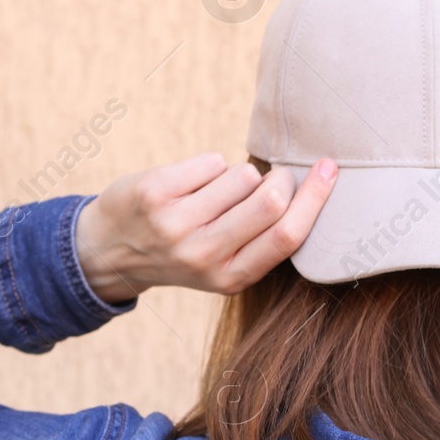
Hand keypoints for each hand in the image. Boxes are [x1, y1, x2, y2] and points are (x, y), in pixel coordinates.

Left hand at [75, 153, 337, 302]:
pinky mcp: (156, 194)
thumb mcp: (222, 267)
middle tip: (274, 177)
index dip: (315, 198)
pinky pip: (212, 161)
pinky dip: (210, 165)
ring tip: (219, 190)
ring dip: (240, 174)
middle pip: (271, 201)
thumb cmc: (181, 251)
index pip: (288, 236)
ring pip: (242, 176)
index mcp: (231, 278)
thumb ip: (261, 239)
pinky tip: (192, 183)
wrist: (109, 251)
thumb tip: (310, 185)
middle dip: (281, 178)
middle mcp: (204, 256)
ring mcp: (177, 225)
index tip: (330, 168)